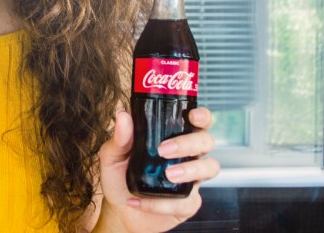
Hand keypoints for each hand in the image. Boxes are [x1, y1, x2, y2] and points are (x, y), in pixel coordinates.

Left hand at [95, 108, 219, 232]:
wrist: (119, 209)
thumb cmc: (119, 176)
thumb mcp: (113, 155)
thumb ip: (119, 137)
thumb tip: (122, 114)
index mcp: (171, 137)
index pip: (196, 121)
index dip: (202, 116)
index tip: (192, 116)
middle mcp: (186, 155)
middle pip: (206, 141)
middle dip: (189, 143)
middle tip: (164, 150)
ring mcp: (190, 179)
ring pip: (209, 168)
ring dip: (190, 169)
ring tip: (167, 174)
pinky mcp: (187, 203)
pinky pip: (187, 202)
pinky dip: (162, 203)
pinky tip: (140, 202)